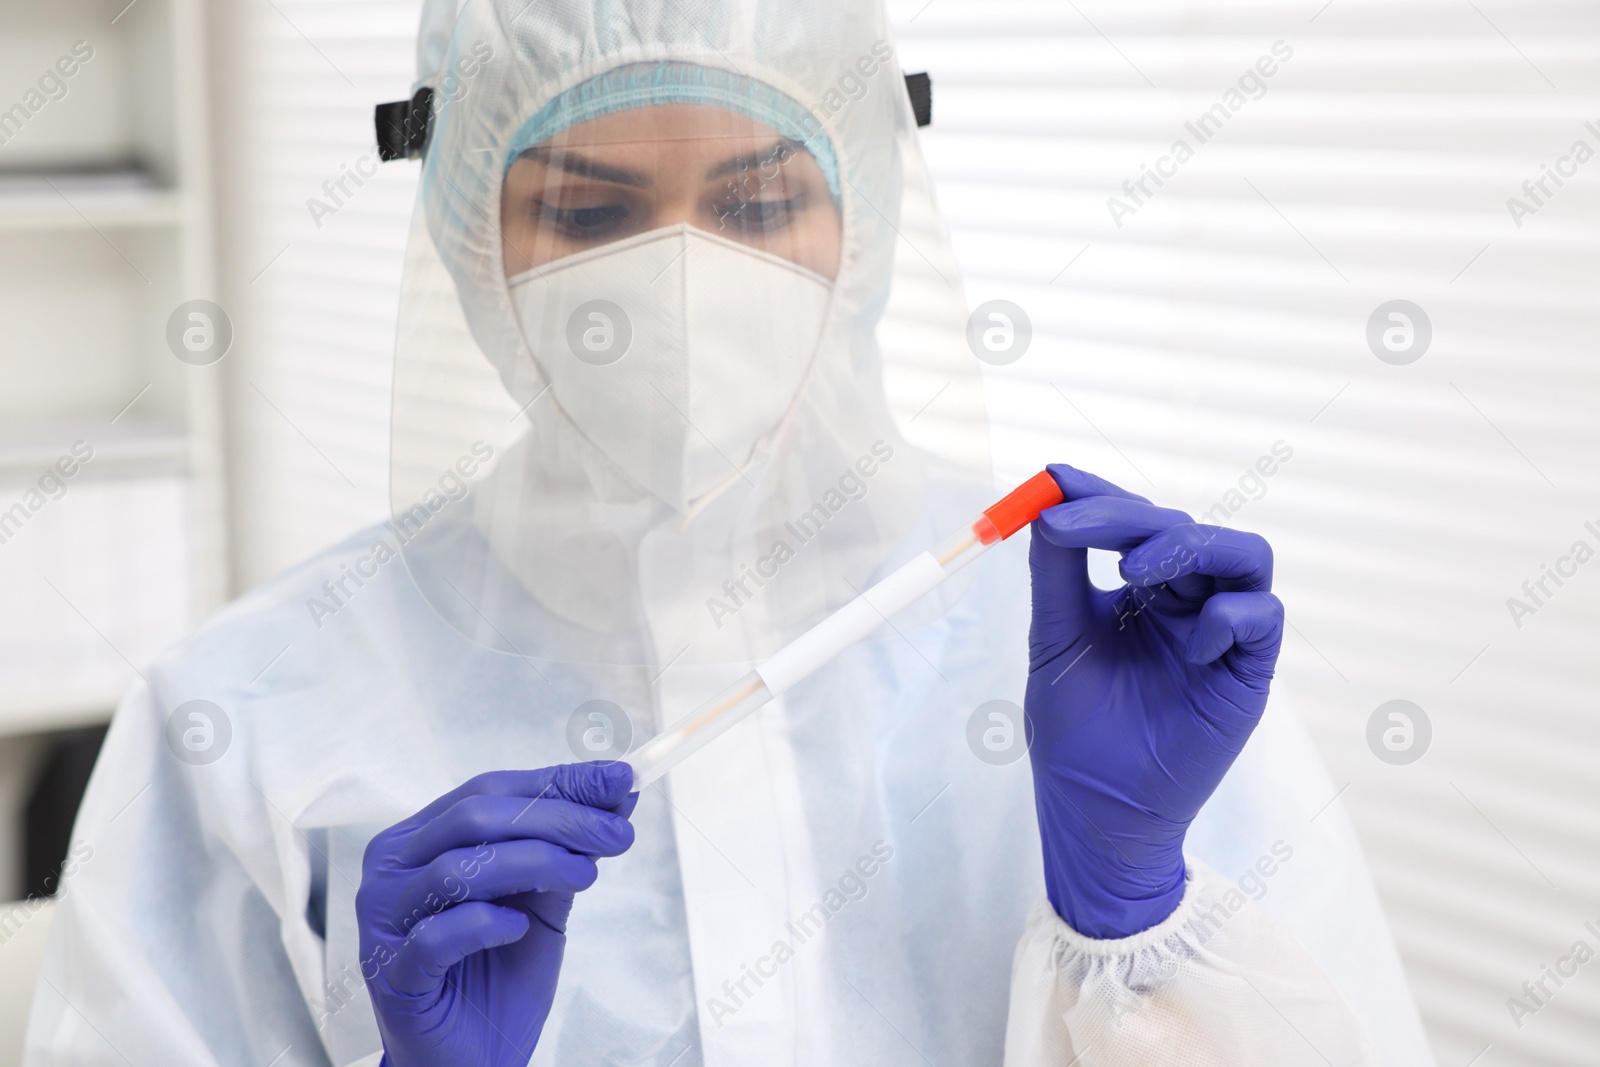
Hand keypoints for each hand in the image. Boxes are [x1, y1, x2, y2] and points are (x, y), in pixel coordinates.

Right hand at [356, 763, 636, 1066]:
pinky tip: (519, 927)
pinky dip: (485, 924)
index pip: (490, 790)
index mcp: (421, 839)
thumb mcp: (542, 901)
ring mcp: (385, 921)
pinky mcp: (392, 973)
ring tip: (586, 874)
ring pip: (457, 868)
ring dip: (535, 862)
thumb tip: (618, 791)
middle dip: (557, 818)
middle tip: (616, 832)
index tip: (621, 779)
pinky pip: (437, 936)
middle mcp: (393, 869)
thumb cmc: (499, 975)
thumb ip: (567, 847)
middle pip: (475, 818)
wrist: (473, 1059)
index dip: (558, 782)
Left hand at [1024, 464, 1283, 938]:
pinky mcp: (1248, 672)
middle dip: (1125, 517)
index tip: (1054, 480)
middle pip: (1181, 525)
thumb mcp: (1055, 639)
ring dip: (1185, 546)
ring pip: (1239, 552)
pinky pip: (1262, 614)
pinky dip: (1227, 613)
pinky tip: (1186, 643)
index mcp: (1140, 592)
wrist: (1096, 813)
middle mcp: (1185, 602)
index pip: (1133, 521)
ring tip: (1132, 573)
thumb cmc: (1076, 734)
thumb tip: (1044, 505)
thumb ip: (1056, 573)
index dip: (1099, 493)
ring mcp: (1220, 634)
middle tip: (1072, 528)